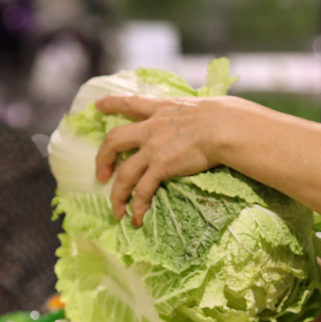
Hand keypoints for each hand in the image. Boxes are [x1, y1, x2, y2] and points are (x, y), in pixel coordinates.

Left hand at [94, 95, 225, 224]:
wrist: (223, 128)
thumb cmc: (221, 117)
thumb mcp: (197, 108)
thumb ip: (189, 115)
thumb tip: (203, 121)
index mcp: (160, 109)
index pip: (130, 102)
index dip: (111, 103)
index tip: (97, 106)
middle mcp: (150, 128)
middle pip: (114, 140)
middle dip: (103, 158)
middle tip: (101, 175)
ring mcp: (153, 148)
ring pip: (124, 173)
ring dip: (117, 194)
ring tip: (116, 211)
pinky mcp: (161, 166)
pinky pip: (143, 190)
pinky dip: (137, 205)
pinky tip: (136, 218)